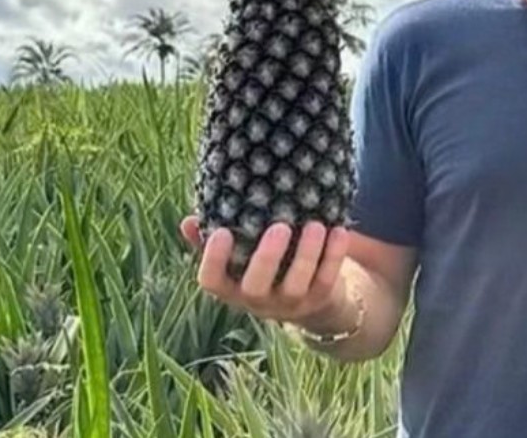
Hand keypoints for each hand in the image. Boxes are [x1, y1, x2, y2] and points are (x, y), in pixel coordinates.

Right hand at [179, 215, 349, 325]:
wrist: (312, 302)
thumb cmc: (267, 268)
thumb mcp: (241, 259)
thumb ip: (214, 241)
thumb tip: (188, 221)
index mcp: (232, 288)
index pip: (212, 282)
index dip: (213, 260)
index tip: (222, 231)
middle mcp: (258, 301)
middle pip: (255, 287)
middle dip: (267, 258)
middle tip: (280, 226)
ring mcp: (290, 304)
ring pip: (296, 284)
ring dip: (307, 254)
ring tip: (315, 225)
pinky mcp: (320, 300)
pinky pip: (327, 280)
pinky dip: (334, 255)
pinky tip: (338, 230)